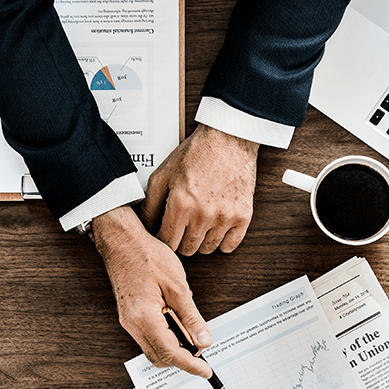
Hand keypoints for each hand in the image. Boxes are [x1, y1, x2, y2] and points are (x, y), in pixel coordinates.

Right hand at [91, 205, 212, 377]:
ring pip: (153, 349)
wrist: (122, 241)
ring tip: (192, 333)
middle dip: (182, 359)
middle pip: (159, 357)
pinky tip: (177, 321)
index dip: (190, 365)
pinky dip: (166, 337)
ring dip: (174, 348)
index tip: (205, 371)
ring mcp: (129, 321)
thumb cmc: (146, 255)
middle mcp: (132, 324)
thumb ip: (191, 316)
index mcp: (144, 317)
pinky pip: (149, 337)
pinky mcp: (130, 316)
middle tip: (202, 350)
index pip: (170, 353)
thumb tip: (203, 339)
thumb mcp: (177, 285)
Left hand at [142, 123, 257, 255]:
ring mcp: (224, 217)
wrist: (228, 139)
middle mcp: (202, 214)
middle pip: (186, 249)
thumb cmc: (196, 153)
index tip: (165, 232)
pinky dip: (222, 242)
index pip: (166, 242)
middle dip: (180, 241)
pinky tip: (216, 229)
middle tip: (182, 227)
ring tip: (199, 224)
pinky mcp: (243, 216)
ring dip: (200, 241)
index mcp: (180, 204)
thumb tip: (145, 226)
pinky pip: (229, 246)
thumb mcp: (164, 174)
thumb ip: (150, 203)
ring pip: (207, 249)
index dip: (163, 239)